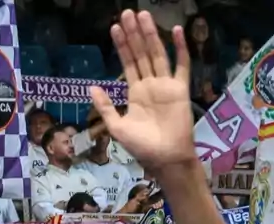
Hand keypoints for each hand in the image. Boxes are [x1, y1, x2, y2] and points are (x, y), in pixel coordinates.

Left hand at [91, 11, 194, 174]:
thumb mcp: (116, 127)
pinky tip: (176, 31)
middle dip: (134, 34)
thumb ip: (105, 107)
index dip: (122, 46)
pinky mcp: (180, 89)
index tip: (114, 28)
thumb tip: (91, 87)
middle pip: (141, 53)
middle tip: (127, 12)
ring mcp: (166, 85)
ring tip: (143, 15)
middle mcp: (150, 85)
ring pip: (157, 54)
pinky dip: (180, 49)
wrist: (165, 159)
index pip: (128, 63)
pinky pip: (182, 66)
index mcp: (135, 93)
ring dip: (150, 35)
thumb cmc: (142, 146)